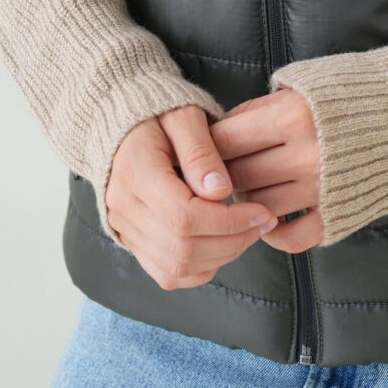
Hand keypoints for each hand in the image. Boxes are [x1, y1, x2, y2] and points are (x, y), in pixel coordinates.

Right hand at [105, 104, 278, 289]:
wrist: (124, 125)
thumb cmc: (159, 113)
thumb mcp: (183, 116)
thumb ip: (200, 151)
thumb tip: (221, 191)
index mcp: (135, 172)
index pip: (184, 216)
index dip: (229, 221)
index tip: (262, 211)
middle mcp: (124, 207)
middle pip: (182, 248)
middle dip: (232, 241)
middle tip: (263, 222)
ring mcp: (125, 229)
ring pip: (175, 268)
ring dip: (221, 256)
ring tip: (248, 231)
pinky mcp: (132, 241)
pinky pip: (167, 274)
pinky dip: (201, 267)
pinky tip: (222, 242)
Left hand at [210, 87, 323, 252]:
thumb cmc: (351, 93)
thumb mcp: (302, 85)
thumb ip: (260, 108)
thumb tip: (221, 132)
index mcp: (293, 117)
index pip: (226, 140)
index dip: (210, 144)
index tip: (210, 144)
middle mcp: (305, 156)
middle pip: (238, 176)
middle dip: (225, 173)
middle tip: (225, 167)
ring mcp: (321, 190)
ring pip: (258, 206)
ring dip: (247, 200)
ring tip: (251, 186)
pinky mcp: (337, 214)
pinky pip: (291, 238)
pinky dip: (274, 234)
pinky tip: (269, 220)